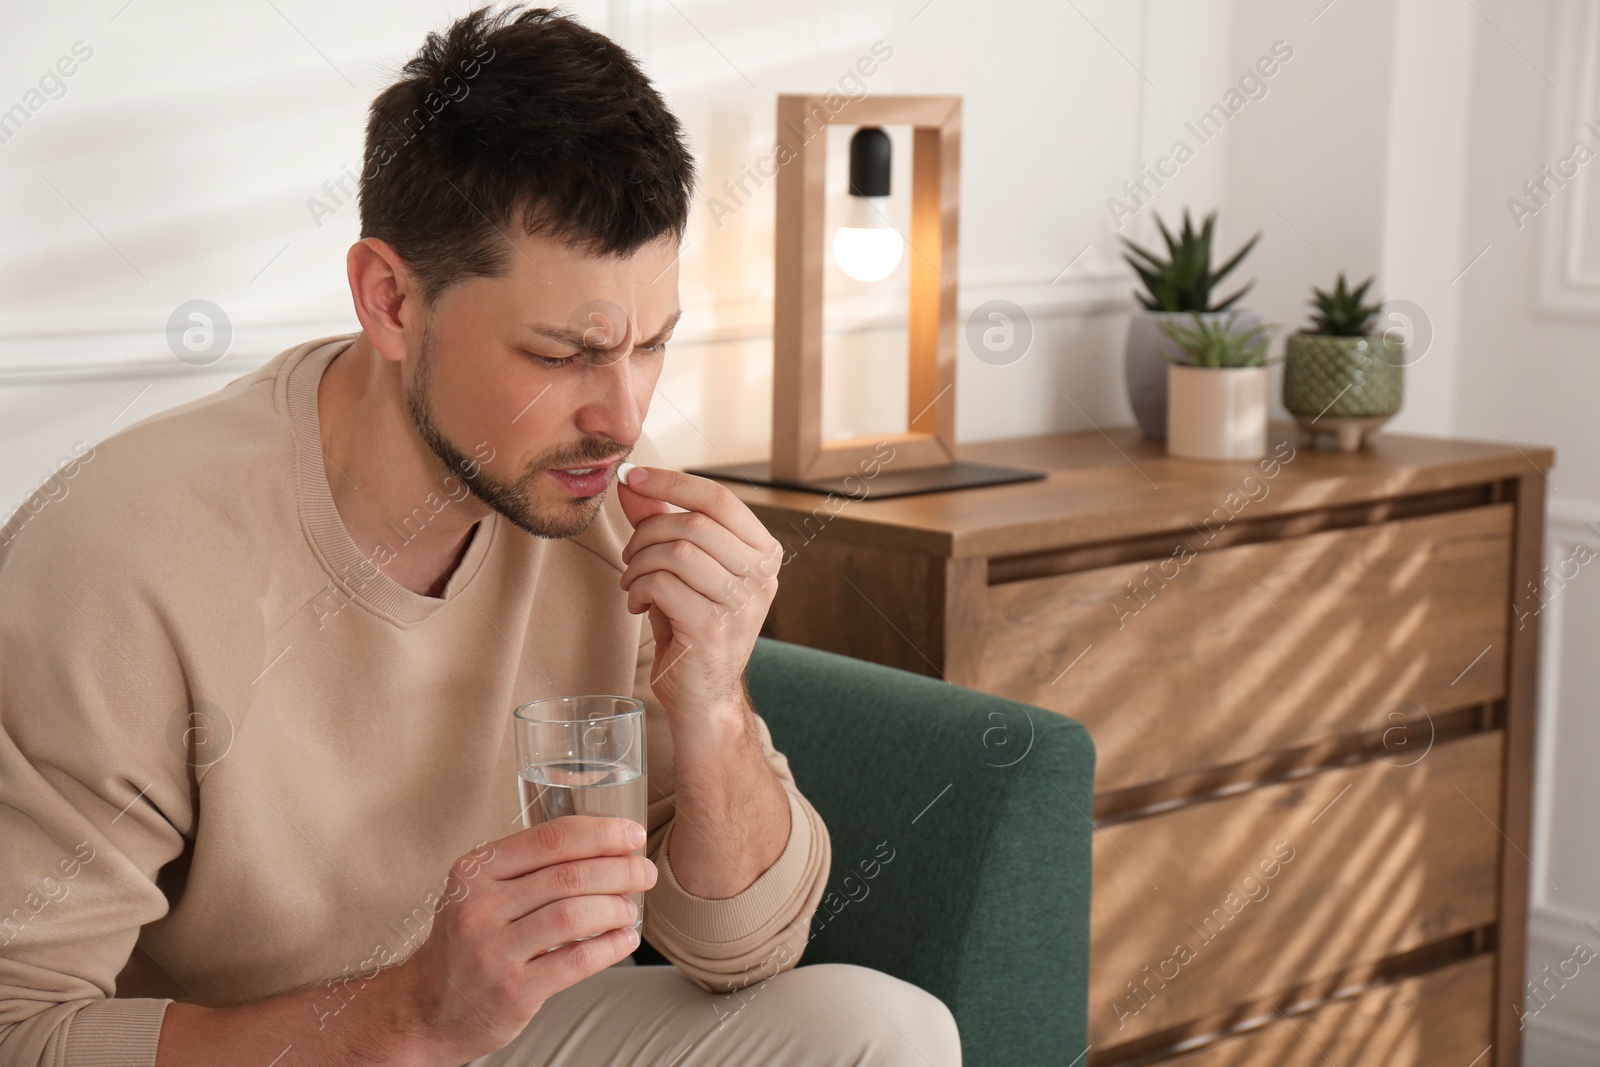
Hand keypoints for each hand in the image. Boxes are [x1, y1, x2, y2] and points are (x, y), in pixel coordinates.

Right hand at [392, 817, 657, 1064]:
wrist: (426, 1008)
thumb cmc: (467, 940)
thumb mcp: (480, 891)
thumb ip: (528, 867)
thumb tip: (606, 845)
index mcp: (475, 871)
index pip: (550, 839)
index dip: (600, 834)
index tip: (633, 834)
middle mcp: (479, 907)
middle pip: (568, 876)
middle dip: (619, 870)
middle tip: (645, 872)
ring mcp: (493, 951)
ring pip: (575, 915)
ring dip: (616, 908)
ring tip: (632, 908)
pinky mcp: (512, 990)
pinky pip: (576, 961)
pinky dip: (610, 947)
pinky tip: (625, 939)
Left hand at [615, 466, 782, 721]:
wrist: (704, 697)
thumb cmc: (694, 628)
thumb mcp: (682, 569)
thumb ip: (662, 523)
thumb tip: (632, 483)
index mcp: (763, 554)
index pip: (719, 499)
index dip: (672, 482)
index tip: (633, 476)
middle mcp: (761, 577)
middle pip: (693, 523)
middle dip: (648, 532)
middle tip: (631, 555)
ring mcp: (741, 605)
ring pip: (676, 552)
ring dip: (640, 563)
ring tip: (634, 582)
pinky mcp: (712, 630)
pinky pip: (663, 585)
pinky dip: (640, 589)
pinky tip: (639, 604)